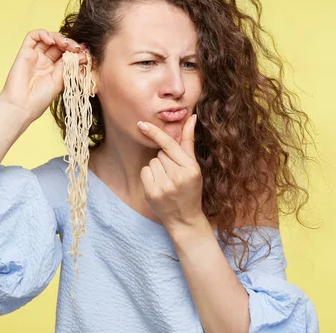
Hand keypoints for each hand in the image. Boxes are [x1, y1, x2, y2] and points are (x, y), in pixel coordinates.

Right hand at [0, 29, 87, 122]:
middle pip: (58, 44)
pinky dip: (43, 34)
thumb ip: (68, 67)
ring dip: (58, 37)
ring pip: (47, 38)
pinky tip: (51, 41)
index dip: (76, 50)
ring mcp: (34, 56)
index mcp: (54, 69)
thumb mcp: (59, 82)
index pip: (67, 53)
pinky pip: (32, 36)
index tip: (85, 52)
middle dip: (69, 43)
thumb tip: (82, 55)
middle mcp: (44, 61)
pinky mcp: (24, 53)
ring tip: (65, 44)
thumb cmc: (39, 100)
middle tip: (76, 48)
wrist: (21, 107)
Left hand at [137, 114, 204, 230]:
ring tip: (167, 181)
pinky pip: (145, 172)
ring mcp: (164, 186)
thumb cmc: (190, 188)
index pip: (170, 145)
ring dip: (157, 168)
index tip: (142, 124)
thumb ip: (189, 141)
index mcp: (190, 168)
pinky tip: (159, 185)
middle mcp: (178, 177)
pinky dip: (149, 176)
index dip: (156, 133)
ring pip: (152, 162)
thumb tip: (192, 117)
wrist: (184, 218)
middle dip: (165, 160)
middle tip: (174, 174)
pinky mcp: (152, 193)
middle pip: (160, 153)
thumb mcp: (193, 166)